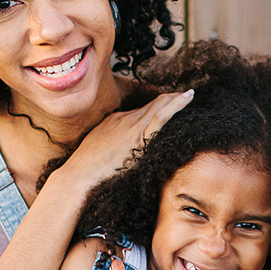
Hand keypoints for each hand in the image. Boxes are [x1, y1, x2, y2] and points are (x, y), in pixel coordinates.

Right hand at [60, 90, 194, 189]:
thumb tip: (124, 148)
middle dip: (169, 99)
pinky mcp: (138, 138)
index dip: (157, 107)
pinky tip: (187, 98)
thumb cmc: (86, 168)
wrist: (81, 174)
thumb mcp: (99, 148)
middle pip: (152, 104)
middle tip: (185, 97)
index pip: (142, 109)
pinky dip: (176, 104)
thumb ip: (113, 142)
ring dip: (175, 99)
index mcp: (115, 120)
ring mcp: (132, 126)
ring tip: (189, 95)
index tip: (168, 107)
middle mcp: (125, 119)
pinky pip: (161, 116)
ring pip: (158, 105)